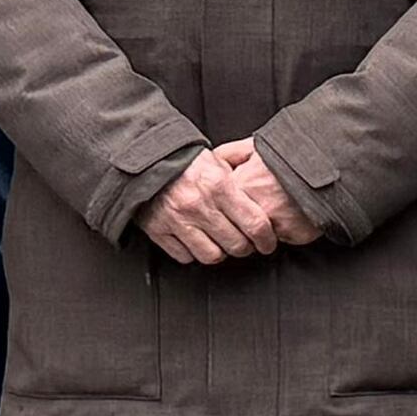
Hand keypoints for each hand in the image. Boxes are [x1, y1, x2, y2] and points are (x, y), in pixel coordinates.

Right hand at [147, 138, 308, 263]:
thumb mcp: (219, 163)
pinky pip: (184, 257)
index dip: (267, 239)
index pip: (255, 224)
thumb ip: (239, 184)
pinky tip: (197, 242)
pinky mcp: (159, 230)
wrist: (148, 158)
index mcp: (219, 186)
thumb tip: (262, 202)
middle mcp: (199, 205)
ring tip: (221, 243)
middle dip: (246, 248)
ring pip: (212, 256)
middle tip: (246, 244)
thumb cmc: (186, 160)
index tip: (268, 243)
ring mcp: (178, 220)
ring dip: (220, 252)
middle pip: (236, 245)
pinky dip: (193, 253)